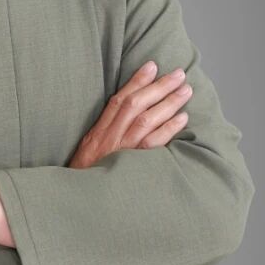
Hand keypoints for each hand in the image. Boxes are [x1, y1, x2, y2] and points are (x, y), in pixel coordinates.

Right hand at [68, 61, 191, 168]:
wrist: (79, 199)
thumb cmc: (89, 176)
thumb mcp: (90, 150)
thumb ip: (106, 132)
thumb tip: (128, 114)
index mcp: (98, 132)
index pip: (118, 100)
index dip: (136, 81)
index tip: (152, 65)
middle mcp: (109, 138)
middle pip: (135, 105)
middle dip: (158, 86)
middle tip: (178, 74)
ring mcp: (121, 151)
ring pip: (146, 120)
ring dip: (168, 103)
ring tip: (185, 90)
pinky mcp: (132, 166)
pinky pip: (153, 144)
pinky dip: (168, 129)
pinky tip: (182, 118)